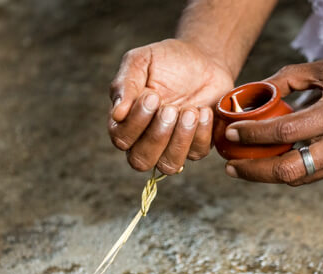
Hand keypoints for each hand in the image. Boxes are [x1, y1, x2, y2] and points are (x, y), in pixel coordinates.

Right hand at [108, 39, 233, 173]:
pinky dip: (202, 133)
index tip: (152, 95)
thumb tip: (117, 114)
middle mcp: (146, 139)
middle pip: (141, 160)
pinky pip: (197, 153)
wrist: (202, 59)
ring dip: (180, 140)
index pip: (121, 139)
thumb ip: (125, 84)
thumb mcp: (141, 61)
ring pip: (170, 165)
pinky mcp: (197, 144)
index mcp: (127, 121)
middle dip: (157, 136)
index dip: (136, 123)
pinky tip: (204, 110)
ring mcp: (172, 146)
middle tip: (171, 108)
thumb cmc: (167, 60)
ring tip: (190, 111)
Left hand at [223, 58, 322, 184]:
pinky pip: (315, 175)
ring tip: (247, 166)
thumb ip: (290, 78)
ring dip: (269, 175)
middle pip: (288, 170)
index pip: (284, 133)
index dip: (253, 135)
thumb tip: (257, 92)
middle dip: (253, 172)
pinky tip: (276, 162)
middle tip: (231, 166)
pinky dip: (292, 170)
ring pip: (300, 178)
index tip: (232, 133)